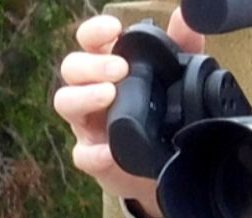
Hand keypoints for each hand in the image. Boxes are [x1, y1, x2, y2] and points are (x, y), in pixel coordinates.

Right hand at [53, 10, 204, 217]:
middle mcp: (90, 91)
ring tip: (108, 95)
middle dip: (92, 65)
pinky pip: (81, 155)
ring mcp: (87, 124)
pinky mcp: (92, 158)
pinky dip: (93, 154)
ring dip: (83, 97)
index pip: (90, 41)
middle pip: (72, 68)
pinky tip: (108, 151)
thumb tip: (186, 18)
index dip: (95, 32)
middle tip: (120, 68)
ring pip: (65, 103)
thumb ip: (182, 47)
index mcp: (107, 67)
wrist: (164, 165)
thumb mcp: (175, 78)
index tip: (114, 29)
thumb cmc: (159, 113)